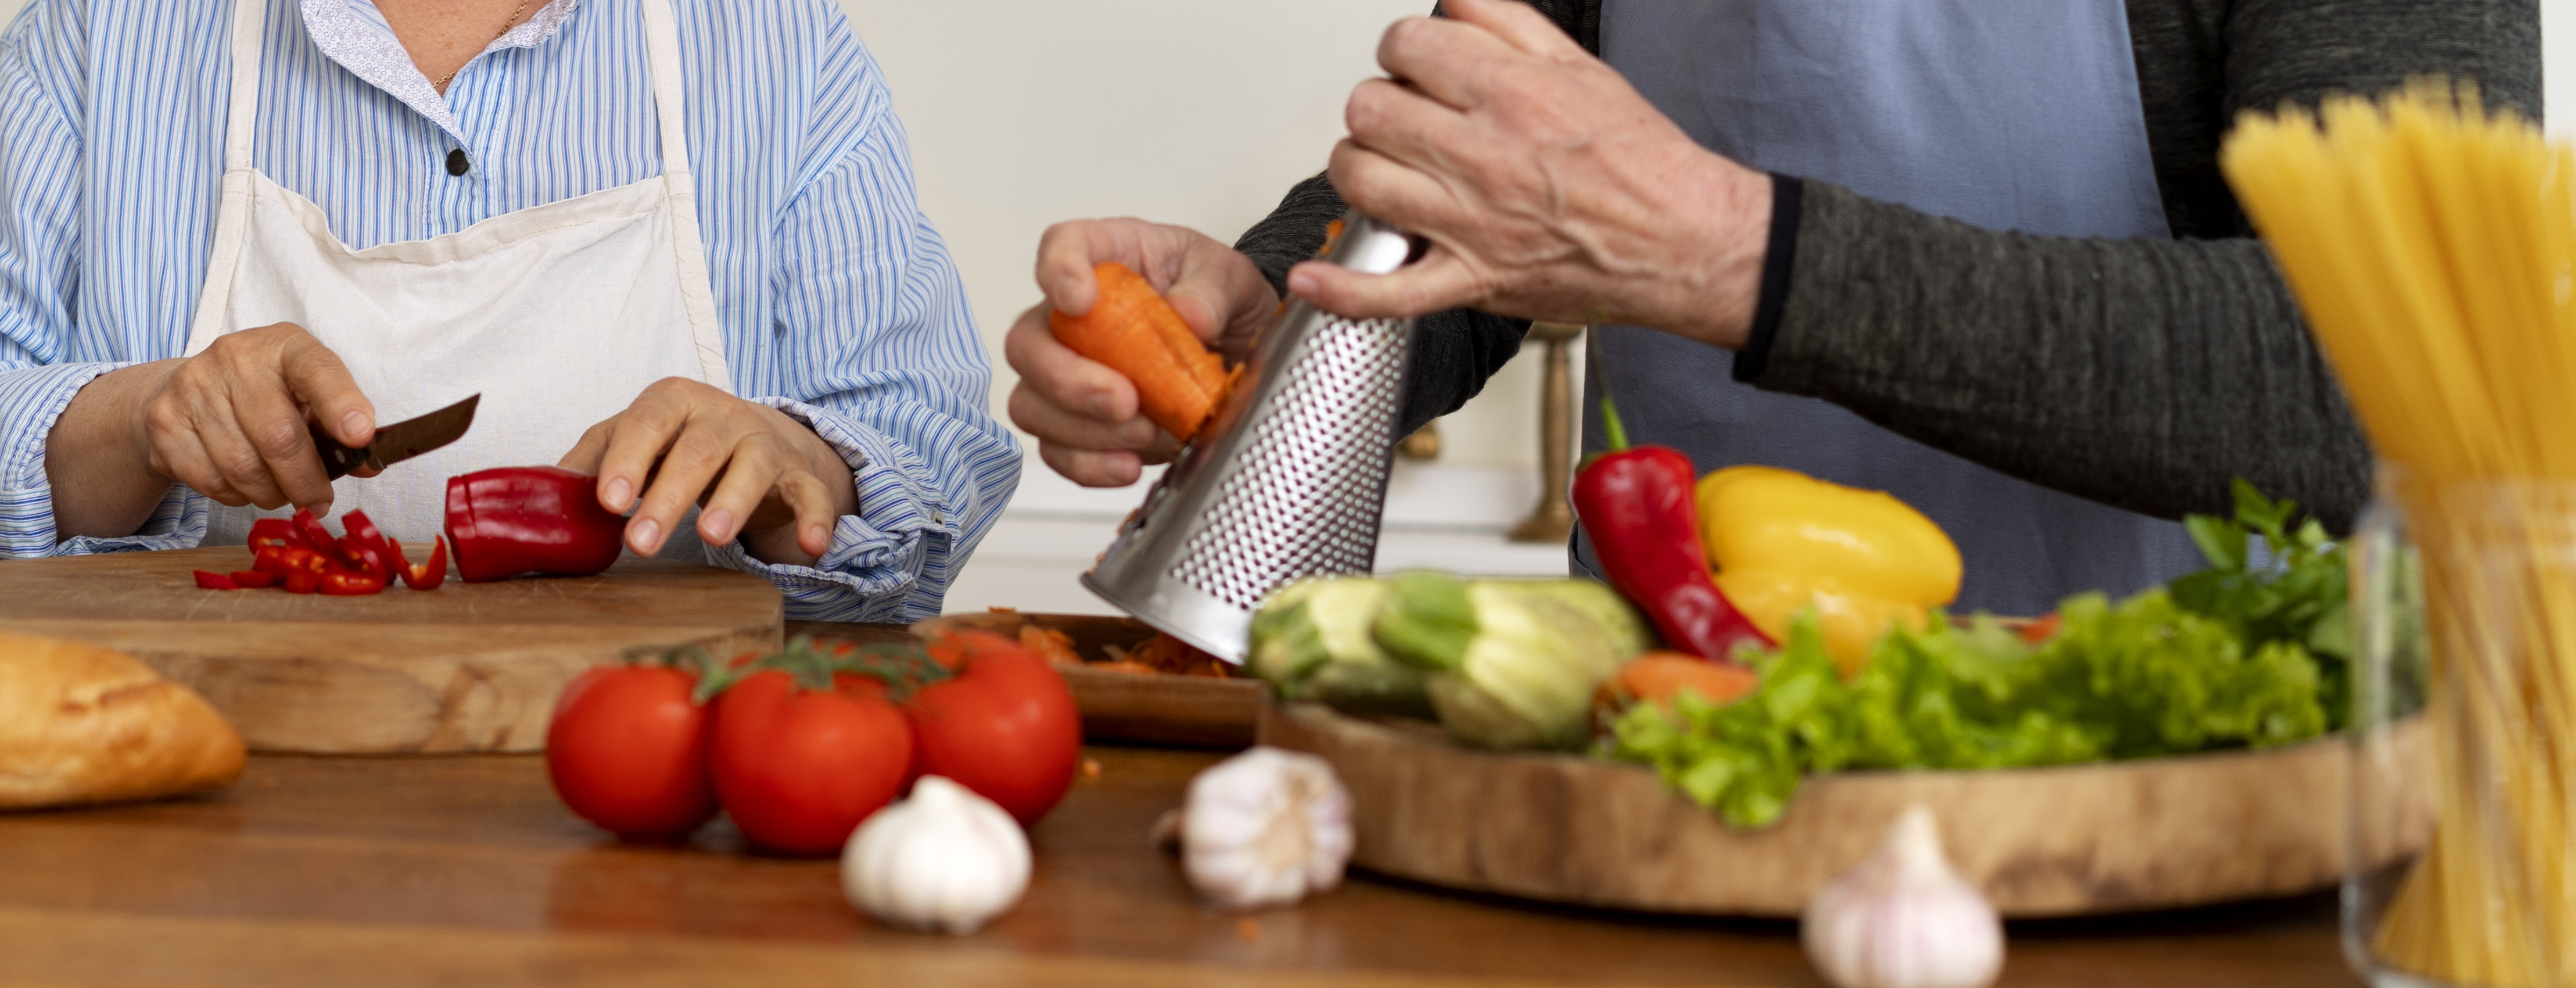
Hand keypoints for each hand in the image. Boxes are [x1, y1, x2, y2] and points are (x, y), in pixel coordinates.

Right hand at [137, 322, 376, 512]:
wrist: (187, 389)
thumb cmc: (266, 394)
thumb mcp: (308, 395)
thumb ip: (338, 426)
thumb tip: (368, 464)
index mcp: (285, 345)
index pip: (317, 370)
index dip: (341, 404)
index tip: (361, 436)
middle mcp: (234, 357)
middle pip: (279, 437)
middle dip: (306, 482)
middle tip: (319, 502)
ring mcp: (193, 388)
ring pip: (244, 468)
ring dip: (272, 494)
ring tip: (282, 491)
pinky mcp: (164, 422)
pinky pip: (211, 481)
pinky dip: (237, 496)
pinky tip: (245, 484)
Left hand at [558, 378, 857, 567]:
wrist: (760, 437)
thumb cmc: (680, 442)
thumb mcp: (633, 441)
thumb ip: (592, 462)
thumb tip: (538, 494)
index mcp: (673, 402)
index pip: (647, 422)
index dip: (628, 459)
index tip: (610, 500)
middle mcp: (722, 416)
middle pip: (696, 452)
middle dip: (669, 497)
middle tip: (641, 542)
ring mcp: (765, 443)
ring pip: (753, 467)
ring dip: (733, 501)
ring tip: (714, 537)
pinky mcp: (801, 474)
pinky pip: (811, 494)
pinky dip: (816, 519)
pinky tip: (813, 547)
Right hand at [1004, 218, 1277, 486]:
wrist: (1234, 345)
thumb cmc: (1213, 297)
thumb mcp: (1230, 277)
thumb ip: (1210, 292)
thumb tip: (1190, 317)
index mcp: (1106, 258)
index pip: (1060, 246)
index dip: (1057, 272)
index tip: (1080, 300)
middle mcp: (1070, 316)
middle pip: (1027, 343)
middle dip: (1068, 380)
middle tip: (1124, 399)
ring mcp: (1065, 372)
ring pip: (1032, 405)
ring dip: (1083, 430)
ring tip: (1145, 432)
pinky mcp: (1077, 424)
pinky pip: (1057, 451)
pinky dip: (1090, 465)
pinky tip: (1129, 464)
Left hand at [1289, 0, 1771, 347]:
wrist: (1684, 241)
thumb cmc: (1640, 163)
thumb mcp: (1581, 66)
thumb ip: (1509, 23)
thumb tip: (1453, 3)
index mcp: (1512, 94)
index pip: (1406, 47)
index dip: (1404, 52)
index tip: (1417, 69)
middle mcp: (1484, 156)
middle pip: (1370, 109)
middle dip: (1379, 106)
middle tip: (1406, 120)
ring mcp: (1472, 224)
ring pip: (1362, 180)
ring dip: (1359, 169)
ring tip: (1385, 169)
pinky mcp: (1472, 283)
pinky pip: (1388, 292)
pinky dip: (1341, 287)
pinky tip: (1310, 274)